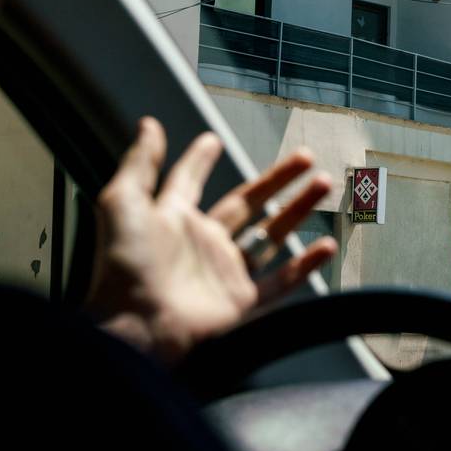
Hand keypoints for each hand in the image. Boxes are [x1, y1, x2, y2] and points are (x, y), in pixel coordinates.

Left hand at [89, 117, 336, 362]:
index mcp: (173, 220)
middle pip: (247, 203)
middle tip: (305, 157)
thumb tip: (148, 124)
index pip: (190, 182)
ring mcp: (225, 272)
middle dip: (277, 179)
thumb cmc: (123, 266)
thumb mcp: (123, 202)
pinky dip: (305, 265)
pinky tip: (326, 246)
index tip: (211, 140)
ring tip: (324, 184)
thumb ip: (140, 163)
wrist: (136, 326)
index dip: (199, 161)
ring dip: (299, 209)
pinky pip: (281, 281)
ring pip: (272, 235)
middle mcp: (203, 244)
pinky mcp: (241, 301)